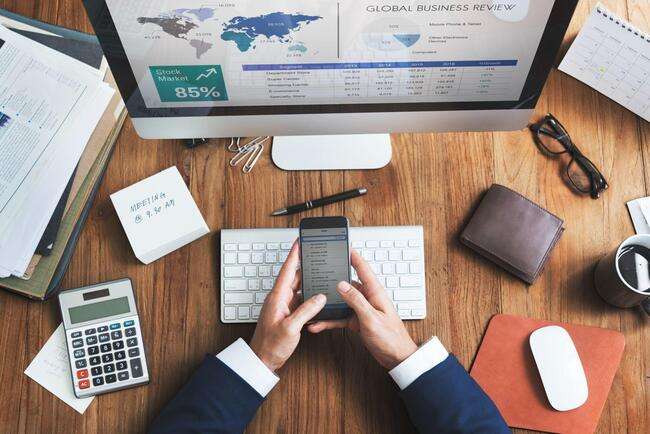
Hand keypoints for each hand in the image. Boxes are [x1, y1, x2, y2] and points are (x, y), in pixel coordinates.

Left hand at [250, 241, 325, 371]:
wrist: (262, 361)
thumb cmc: (270, 345)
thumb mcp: (290, 327)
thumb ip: (306, 310)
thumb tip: (320, 297)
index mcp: (277, 297)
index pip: (287, 270)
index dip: (294, 254)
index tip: (299, 241)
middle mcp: (279, 299)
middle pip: (294, 277)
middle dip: (304, 265)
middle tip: (315, 254)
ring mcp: (283, 307)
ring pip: (298, 289)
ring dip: (308, 282)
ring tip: (320, 273)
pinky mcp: (287, 314)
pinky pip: (300, 301)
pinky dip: (308, 297)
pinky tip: (317, 297)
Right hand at [307, 250, 416, 369]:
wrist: (396, 358)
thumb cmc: (390, 338)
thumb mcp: (371, 318)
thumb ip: (356, 300)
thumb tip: (342, 284)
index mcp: (375, 292)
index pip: (363, 269)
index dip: (353, 256)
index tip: (343, 246)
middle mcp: (368, 298)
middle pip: (348, 284)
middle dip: (333, 279)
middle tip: (319, 273)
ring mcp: (362, 309)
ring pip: (341, 301)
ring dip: (328, 304)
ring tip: (313, 303)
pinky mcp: (357, 320)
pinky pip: (340, 316)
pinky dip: (330, 320)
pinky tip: (318, 324)